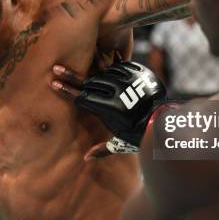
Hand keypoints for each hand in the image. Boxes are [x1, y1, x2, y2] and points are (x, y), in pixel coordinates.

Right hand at [52, 62, 167, 160]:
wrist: (165, 120)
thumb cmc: (141, 134)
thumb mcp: (122, 143)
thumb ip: (103, 149)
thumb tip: (86, 158)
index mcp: (106, 108)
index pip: (81, 97)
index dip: (66, 90)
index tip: (53, 83)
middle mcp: (114, 92)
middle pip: (87, 82)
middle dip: (70, 75)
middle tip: (56, 68)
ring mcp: (126, 80)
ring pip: (104, 72)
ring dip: (94, 71)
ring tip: (87, 70)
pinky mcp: (137, 72)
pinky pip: (121, 65)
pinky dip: (113, 65)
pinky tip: (107, 61)